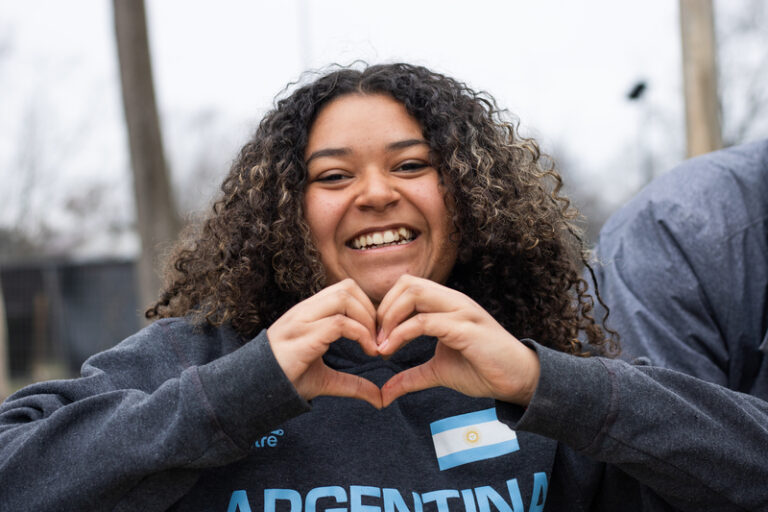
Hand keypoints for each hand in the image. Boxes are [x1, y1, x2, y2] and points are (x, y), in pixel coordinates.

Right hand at [267, 279, 381, 408]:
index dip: (367, 307)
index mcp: (309, 313)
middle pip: (347, 287)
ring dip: (367, 320)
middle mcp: (305, 311)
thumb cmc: (287, 381)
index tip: (377, 334)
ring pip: (344, 298)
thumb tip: (380, 399)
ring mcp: (302, 321)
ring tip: (373, 345)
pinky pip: (339, 323)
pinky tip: (367, 351)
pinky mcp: (302, 337)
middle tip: (379, 338)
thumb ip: (352, 384)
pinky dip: (360, 334)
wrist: (254, 391)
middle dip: (371, 310)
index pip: (344, 289)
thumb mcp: (326, 380)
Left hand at [376, 275, 540, 407]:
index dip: (385, 307)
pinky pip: (424, 321)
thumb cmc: (482, 369)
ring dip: (389, 318)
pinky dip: (401, 334)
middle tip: (374, 339)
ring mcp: (460, 311)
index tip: (376, 337)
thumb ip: (411, 377)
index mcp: (446, 304)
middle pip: (406, 283)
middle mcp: (453, 300)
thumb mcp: (438, 372)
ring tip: (381, 346)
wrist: (518, 380)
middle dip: (383, 309)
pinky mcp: (465, 328)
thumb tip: (384, 393)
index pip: (406, 286)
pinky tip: (391, 350)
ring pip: (414, 293)